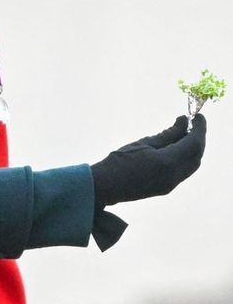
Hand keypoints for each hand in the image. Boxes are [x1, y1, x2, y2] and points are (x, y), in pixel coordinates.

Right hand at [91, 115, 205, 206]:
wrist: (105, 186)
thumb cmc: (119, 161)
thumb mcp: (143, 143)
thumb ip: (167, 134)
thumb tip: (184, 121)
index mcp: (168, 163)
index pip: (194, 144)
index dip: (200, 128)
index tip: (199, 116)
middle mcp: (174, 176)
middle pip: (196, 155)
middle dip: (198, 138)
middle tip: (192, 122)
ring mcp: (171, 185)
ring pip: (192, 164)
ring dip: (192, 148)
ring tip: (184, 132)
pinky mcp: (166, 188)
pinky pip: (183, 170)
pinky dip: (185, 156)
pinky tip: (176, 146)